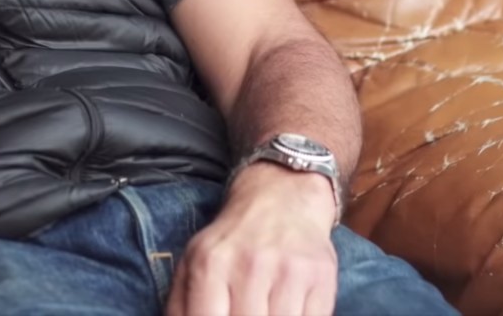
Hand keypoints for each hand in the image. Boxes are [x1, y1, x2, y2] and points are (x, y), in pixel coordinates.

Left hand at [167, 164, 339, 315]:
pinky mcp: (322, 278)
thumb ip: (181, 305)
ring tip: (263, 310)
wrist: (282, 199)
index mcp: (209, 266)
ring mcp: (288, 272)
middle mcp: (250, 266)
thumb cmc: (233, 242)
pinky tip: (288, 310)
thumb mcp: (195, 264)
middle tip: (242, 312)